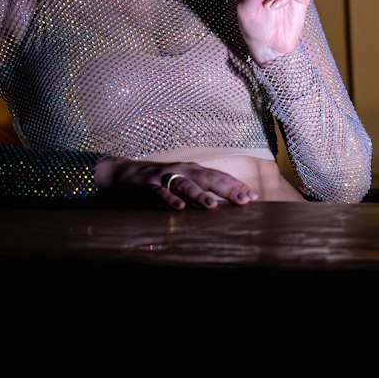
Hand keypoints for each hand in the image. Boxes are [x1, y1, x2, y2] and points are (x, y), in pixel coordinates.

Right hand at [94, 157, 258, 209]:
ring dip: (199, 193)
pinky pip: (160, 192)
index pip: (219, 177)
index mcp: (193, 170)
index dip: (236, 186)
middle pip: (208, 178)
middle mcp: (182, 170)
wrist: (126, 173)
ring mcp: (165, 176)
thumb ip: (201, 189)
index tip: (253, 197)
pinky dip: (170, 199)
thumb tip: (226, 201)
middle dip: (226, 189)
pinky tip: (179, 207)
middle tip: (243, 200)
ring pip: (185, 184)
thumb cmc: (160, 180)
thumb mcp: (183, 181)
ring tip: (212, 205)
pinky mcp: (148, 185)